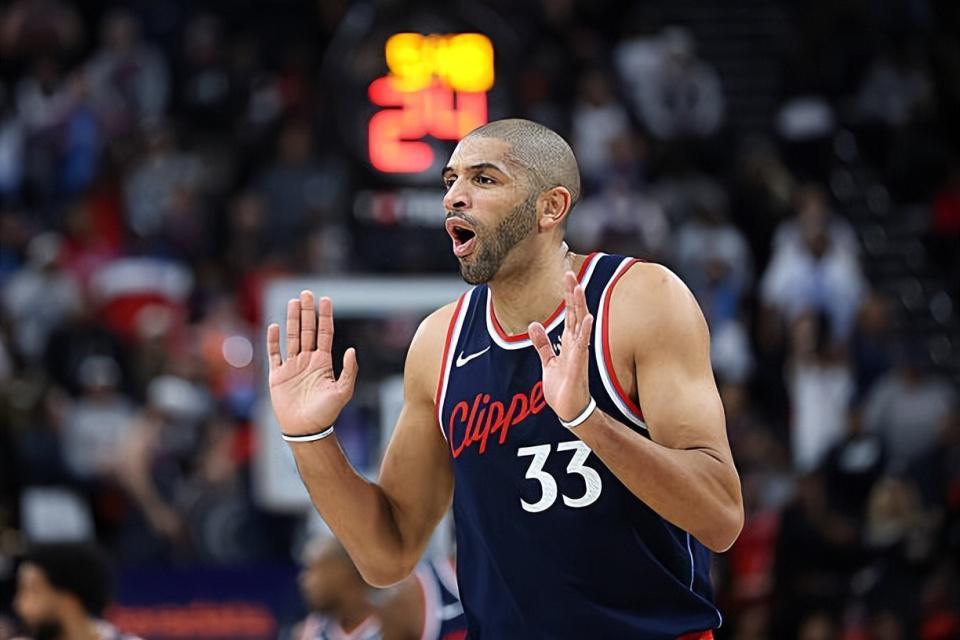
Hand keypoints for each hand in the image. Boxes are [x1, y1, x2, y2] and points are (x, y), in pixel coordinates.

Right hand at [266, 291, 357, 435]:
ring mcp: (292, 366)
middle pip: (307, 330)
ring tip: (293, 302)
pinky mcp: (277, 375)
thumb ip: (349, 371)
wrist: (306, 430)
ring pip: (292, 337)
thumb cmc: (326, 413)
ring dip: (292, 320)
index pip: (324, 333)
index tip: (326, 299)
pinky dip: (274, 340)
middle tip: (307, 293)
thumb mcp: (343, 391)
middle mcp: (307, 361)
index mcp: (323, 362)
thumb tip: (351, 349)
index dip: (325, 317)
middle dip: (307, 312)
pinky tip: (275, 326)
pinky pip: (274, 354)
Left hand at [528, 271, 593, 422]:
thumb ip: (542, 344)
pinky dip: (585, 331)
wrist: (569, 411)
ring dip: (579, 306)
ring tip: (578, 288)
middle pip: (576, 313)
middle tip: (570, 273)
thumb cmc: (563, 388)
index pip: (569, 313)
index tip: (567, 275)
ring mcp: (579, 354)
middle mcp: (577, 344)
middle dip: (573, 294)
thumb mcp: (548, 362)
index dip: (568, 295)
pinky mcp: (578, 366)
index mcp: (569, 342)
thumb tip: (534, 324)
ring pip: (580, 325)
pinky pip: (582, 346)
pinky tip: (588, 317)